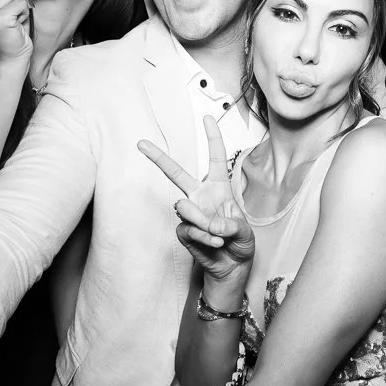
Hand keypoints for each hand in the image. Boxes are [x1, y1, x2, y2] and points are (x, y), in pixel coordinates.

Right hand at [138, 115, 253, 283]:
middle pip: (176, 173)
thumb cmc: (241, 243)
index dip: (212, 137)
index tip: (207, 117)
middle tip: (140, 143)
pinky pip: (186, 229)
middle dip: (158, 158)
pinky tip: (213, 243)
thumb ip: (231, 225)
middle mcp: (201, 196)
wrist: (232, 268)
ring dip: (203, 223)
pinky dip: (203, 237)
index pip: (215, 158)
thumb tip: (211, 223)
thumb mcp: (245, 231)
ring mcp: (190, 213)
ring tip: (218, 235)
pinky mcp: (184, 232)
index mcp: (219, 188)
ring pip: (184, 208)